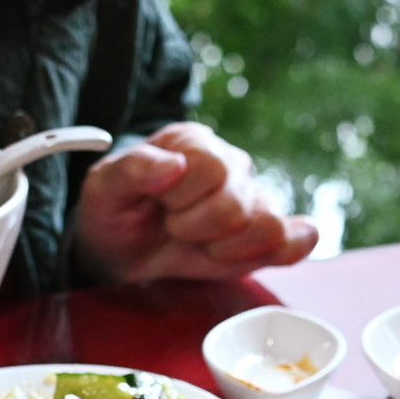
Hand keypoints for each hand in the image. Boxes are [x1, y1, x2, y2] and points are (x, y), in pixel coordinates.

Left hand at [74, 122, 317, 284]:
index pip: (210, 169)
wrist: (123, 251)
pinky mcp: (268, 235)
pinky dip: (284, 251)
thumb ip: (130, 170)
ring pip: (267, 228)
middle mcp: (231, 165)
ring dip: (226, 250)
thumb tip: (174, 164)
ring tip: (201, 245)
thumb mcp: (102, 190)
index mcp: (194, 143)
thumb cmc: (115, 214)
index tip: (157, 205)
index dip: (179, 198)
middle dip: (196, 229)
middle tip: (174, 228)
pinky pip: (296, 241)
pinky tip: (246, 255)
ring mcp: (254, 200)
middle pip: (236, 205)